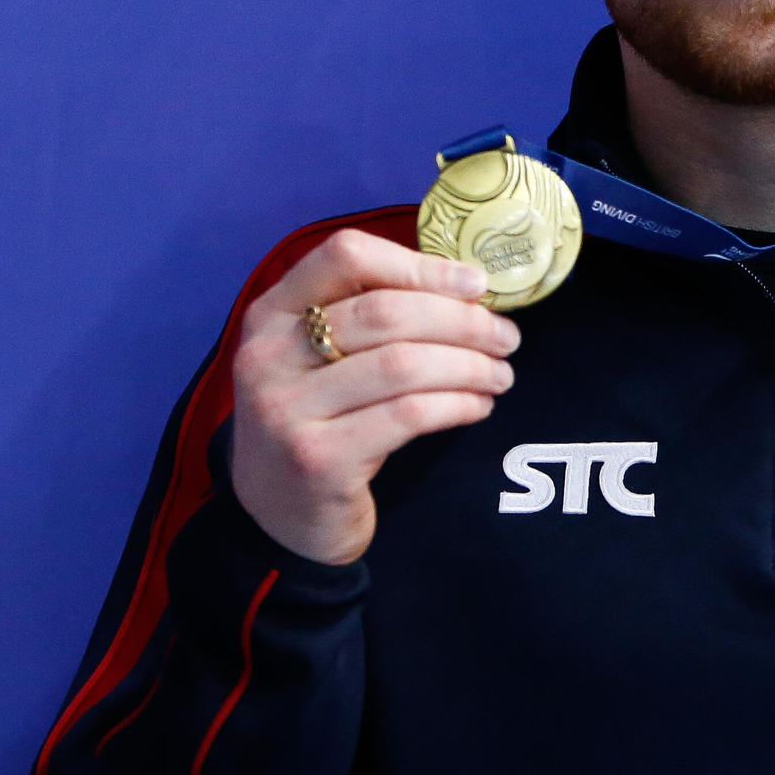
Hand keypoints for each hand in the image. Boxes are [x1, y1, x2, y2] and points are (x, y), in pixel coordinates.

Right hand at [229, 229, 518, 565]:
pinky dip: (456, 404)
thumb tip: (467, 289)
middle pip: (386, 311)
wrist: (279, 518)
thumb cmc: (319, 424)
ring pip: (402, 364)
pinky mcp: (317, 459)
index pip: (346, 256)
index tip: (475, 285)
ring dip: (469, 365)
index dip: (421, 265)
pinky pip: (408, 415)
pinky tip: (477, 406)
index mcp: (271, 314)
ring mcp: (286, 409)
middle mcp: (268, 355)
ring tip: (499, 375)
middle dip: (462, 321)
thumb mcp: (321, 361)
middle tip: (506, 337)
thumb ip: (369, 318)